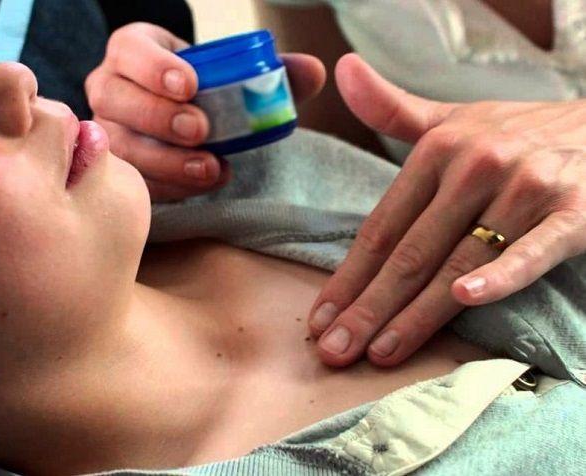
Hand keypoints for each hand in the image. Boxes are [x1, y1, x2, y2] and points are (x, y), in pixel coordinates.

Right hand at [85, 22, 325, 200]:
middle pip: (114, 98)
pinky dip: (166, 185)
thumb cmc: (205, 91)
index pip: (129, 50)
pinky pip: (131, 179)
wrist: (179, 118)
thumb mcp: (232, 74)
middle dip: (159, 116)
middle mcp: (109, 87)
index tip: (190, 84)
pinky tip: (199, 184)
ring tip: (208, 167)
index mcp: (132, 51)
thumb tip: (314, 71)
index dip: (154, 67)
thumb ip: (273, 71)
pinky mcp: (116, 166)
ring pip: (119, 144)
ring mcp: (106, 130)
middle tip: (201, 129)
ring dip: (164, 159)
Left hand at [308, 53, 585, 366]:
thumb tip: (343, 70)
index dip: (348, 275)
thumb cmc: (516, 133)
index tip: (320, 315)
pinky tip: (464, 299)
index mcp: (439, 150)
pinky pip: (530, 251)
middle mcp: (475, 167)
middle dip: (368, 307)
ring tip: (380, 352)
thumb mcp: (453, 118)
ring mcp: (524, 190)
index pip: (382, 227)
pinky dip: (500, 276)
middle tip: (334, 349)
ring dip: (415, 314)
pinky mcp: (571, 213)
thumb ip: (393, 108)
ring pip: (457, 263)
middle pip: (410, 253)